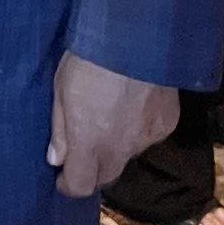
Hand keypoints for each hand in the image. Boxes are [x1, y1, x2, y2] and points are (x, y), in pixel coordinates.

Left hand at [47, 51, 177, 198]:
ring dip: (117, 144)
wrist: (136, 39)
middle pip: (107, 175)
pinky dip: (138, 125)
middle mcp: (120, 149)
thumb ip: (60, 129)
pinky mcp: (167, 124)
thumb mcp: (61, 89)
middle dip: (93, 168)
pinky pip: (148, 134)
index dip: (69, 185)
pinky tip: (135, 101)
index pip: (81, 185)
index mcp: (90, 144)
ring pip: (128, 153)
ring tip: (112, 112)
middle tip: (84, 146)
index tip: (62, 176)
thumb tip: (56, 160)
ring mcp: (147, 138)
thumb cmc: (89, 60)